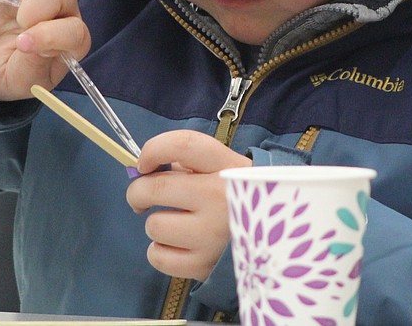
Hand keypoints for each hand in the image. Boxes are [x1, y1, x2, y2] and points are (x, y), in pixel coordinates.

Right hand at [0, 0, 90, 100]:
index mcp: (68, 40)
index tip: (24, 44)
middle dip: (38, 5)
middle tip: (19, 20)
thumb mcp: (17, 83)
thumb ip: (32, 67)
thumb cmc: (2, 70)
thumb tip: (33, 43)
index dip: (52, 35)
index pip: (76, 31)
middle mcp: (59, 7)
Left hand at [127, 129, 252, 279]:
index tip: (144, 164)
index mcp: (227, 167)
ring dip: (156, 225)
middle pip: (155, 188)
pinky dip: (160, 252)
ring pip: (154, 226)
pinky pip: (158, 257)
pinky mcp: (205, 265)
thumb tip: (143, 171)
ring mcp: (213, 235)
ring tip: (176, 223)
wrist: (274, 237)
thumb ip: (186, 163)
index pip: (183, 145)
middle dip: (138, 192)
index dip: (153, 150)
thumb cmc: (234, 197)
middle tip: (142, 197)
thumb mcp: (222, 169)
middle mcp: (221, 199)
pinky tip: (178, 245)